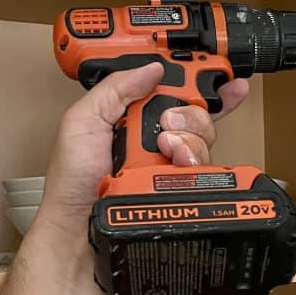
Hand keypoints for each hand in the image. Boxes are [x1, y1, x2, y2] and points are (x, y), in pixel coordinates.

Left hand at [40, 62, 248, 226]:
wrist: (82, 227)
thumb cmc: (73, 180)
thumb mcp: (83, 120)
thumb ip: (115, 89)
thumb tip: (153, 67)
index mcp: (133, 115)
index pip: (174, 90)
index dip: (202, 78)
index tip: (221, 72)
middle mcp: (157, 138)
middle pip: (198, 111)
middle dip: (191, 112)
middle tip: (166, 124)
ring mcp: (172, 163)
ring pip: (204, 138)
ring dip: (188, 139)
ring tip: (164, 151)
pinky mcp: (182, 187)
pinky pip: (205, 167)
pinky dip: (195, 162)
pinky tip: (178, 166)